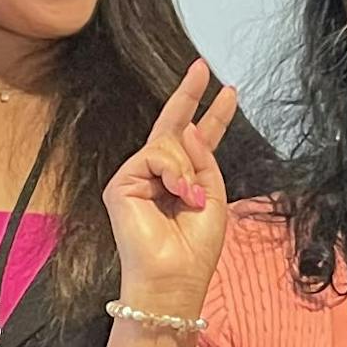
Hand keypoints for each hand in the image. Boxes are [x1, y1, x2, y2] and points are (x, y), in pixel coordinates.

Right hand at [101, 58, 237, 315]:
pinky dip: (172, 172)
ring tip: (191, 197)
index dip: (212, 115)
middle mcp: (157, 176)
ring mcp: (136, 178)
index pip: (198, 141)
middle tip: (203, 68)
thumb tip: (187, 127)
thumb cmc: (195, 249)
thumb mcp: (214, 197)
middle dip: (189, 96)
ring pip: (167, 145)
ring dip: (186, 168)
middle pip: (173, 127)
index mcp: (184, 181)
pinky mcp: (120, 184)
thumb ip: (204, 160)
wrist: (174, 278)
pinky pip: (152, 157)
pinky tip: (179, 193)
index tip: (227, 90)